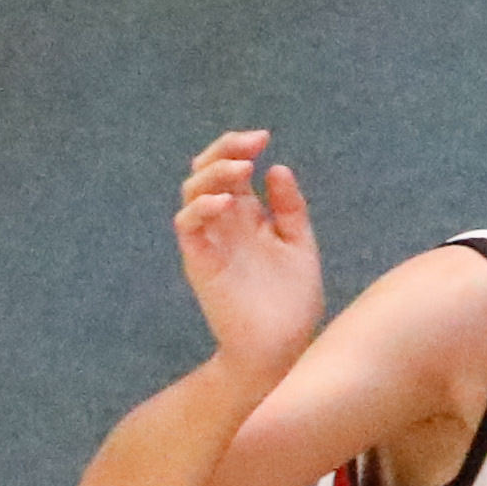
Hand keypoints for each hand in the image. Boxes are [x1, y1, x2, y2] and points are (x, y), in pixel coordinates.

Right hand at [174, 129, 320, 372]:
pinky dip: (201, 208)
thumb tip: (277, 168)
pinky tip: (226, 201)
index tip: (265, 138)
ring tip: (242, 170)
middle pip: (206, 173)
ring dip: (213, 174)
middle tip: (251, 143)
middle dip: (223, 151)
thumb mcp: (299, 247)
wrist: (282, 347)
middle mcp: (225, 225)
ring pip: (192, 192)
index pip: (232, 171)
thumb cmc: (292, 303)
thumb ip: (289, 209)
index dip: (240, 148)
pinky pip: (187, 225)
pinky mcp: (200, 261)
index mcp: (248, 219)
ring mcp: (211, 241)